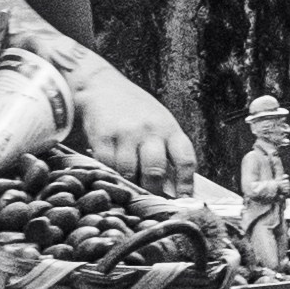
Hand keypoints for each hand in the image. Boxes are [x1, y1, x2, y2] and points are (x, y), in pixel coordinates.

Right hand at [77, 76, 195, 194]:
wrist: (103, 87)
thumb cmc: (137, 111)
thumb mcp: (160, 124)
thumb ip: (168, 151)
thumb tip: (175, 189)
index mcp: (169, 129)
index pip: (185, 161)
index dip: (186, 185)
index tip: (183, 201)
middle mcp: (150, 130)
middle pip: (156, 171)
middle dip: (154, 191)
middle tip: (151, 201)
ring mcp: (125, 133)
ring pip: (130, 173)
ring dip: (130, 186)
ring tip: (130, 190)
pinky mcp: (103, 137)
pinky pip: (108, 166)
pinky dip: (111, 176)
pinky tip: (113, 176)